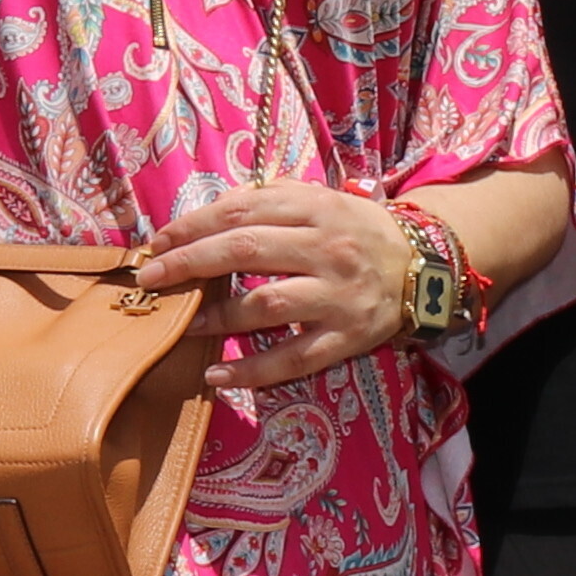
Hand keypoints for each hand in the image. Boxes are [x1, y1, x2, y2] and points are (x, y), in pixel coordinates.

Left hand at [135, 178, 415, 385]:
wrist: (425, 267)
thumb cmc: (357, 231)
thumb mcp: (321, 200)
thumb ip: (269, 201)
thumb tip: (206, 216)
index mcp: (316, 208)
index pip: (241, 211)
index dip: (192, 226)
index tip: (157, 243)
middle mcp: (326, 249)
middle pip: (245, 251)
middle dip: (189, 264)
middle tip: (151, 278)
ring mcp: (337, 295)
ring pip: (266, 305)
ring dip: (216, 316)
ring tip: (182, 323)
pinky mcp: (347, 337)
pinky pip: (294, 358)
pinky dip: (252, 369)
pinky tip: (216, 374)